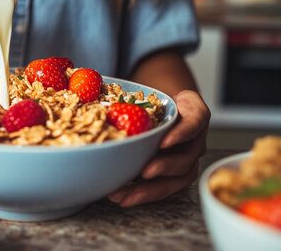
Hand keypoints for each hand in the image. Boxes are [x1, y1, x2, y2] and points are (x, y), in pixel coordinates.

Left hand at [108, 90, 209, 206]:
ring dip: (150, 189)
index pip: (196, 121)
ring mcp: (187, 157)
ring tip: (124, 194)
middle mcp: (195, 138)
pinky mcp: (175, 174)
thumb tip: (85, 84)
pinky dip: (143, 193)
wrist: (161, 107)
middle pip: (187, 156)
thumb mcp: (148, 90)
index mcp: (193, 111)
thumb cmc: (152, 98)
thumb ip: (129, 92)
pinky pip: (163, 187)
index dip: (182, 133)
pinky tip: (122, 197)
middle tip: (144, 171)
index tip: (164, 141)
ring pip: (177, 178)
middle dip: (165, 166)